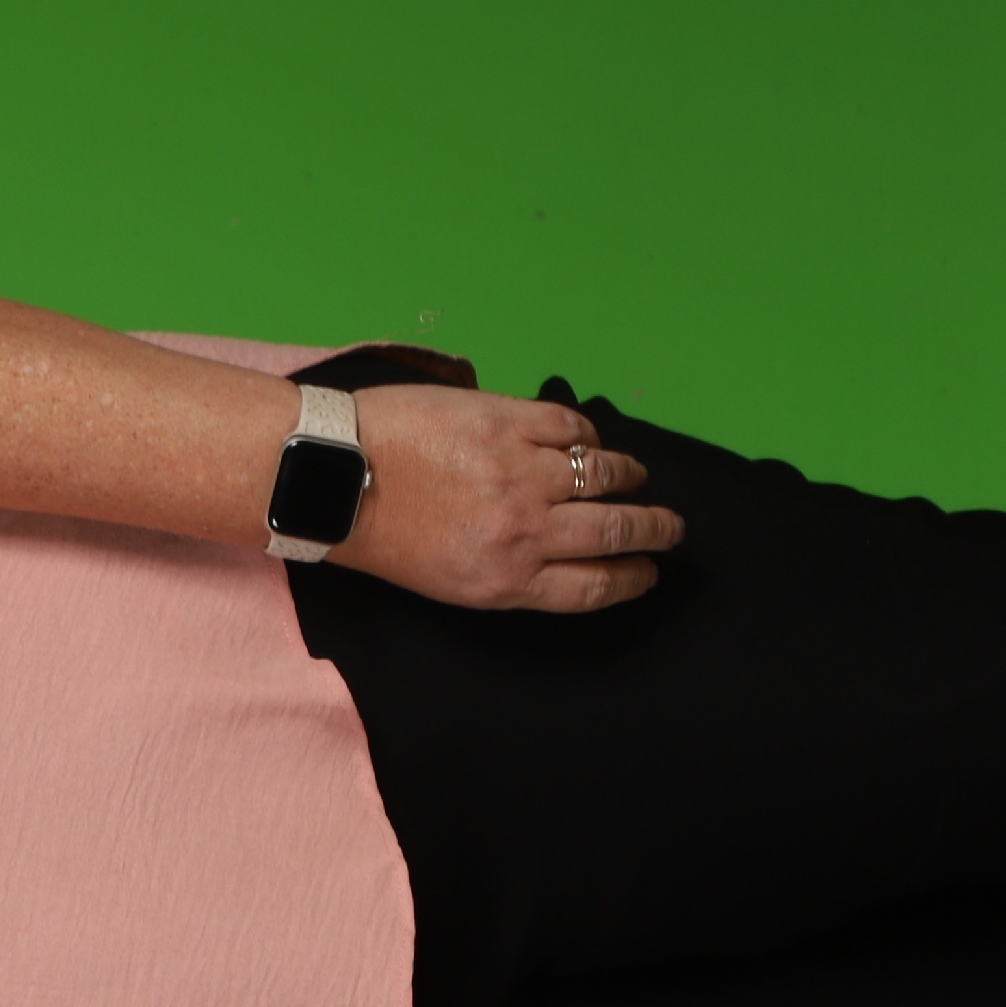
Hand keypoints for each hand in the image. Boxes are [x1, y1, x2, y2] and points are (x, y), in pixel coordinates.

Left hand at [327, 384, 682, 613]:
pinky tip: (586, 439)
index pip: (596, 585)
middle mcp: (524, 531)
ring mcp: (521, 472)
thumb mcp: (448, 580)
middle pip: (616, 531)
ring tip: (636, 478)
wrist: (335, 475)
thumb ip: (510, 569)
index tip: (650, 570)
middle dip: (654, 529)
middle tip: (670, 525)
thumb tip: (563, 550)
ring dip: (629, 477)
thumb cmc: (382, 534)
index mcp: (505, 580)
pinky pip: (571, 426)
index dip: (633, 577)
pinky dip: (587, 434)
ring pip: (606, 474)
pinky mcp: (508, 421)